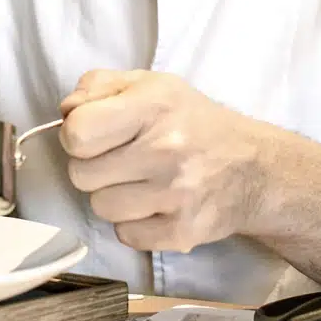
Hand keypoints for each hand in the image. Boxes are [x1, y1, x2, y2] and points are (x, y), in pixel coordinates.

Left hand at [58, 69, 274, 252]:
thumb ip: (99, 86)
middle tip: (121, 159)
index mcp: (154, 105)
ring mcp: (176, 194)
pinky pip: (125, 235)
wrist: (254, 168)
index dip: (77, 135)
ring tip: (140, 181)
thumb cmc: (192, 122)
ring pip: (100, 207)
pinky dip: (134, 224)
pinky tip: (154, 205)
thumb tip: (66, 111)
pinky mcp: (183, 232)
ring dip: (113, 196)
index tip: (95, 135)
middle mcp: (166, 149)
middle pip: (81, 174)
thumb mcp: (150, 84)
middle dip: (94, 167)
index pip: (77, 133)